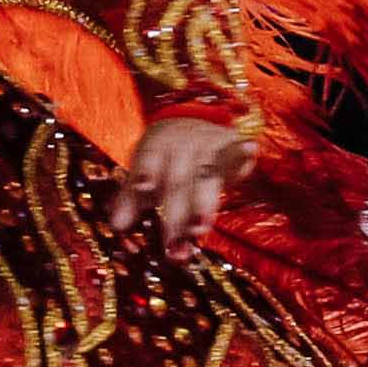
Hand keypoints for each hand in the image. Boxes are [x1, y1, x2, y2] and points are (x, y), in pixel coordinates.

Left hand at [120, 115, 243, 249]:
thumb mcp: (146, 170)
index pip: (149, 157)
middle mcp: (182, 140)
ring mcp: (209, 143)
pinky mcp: (232, 147)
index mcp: (157, 143)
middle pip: (178, 178)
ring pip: (206, 176)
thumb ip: (132, 198)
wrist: (196, 120)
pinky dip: (244, 150)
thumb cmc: (166, 155)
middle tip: (172, 246)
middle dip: (175, 214)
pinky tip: (251, 149)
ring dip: (204, 204)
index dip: (146, 170)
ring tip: (200, 229)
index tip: (143, 187)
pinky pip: (238, 151)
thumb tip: (117, 226)